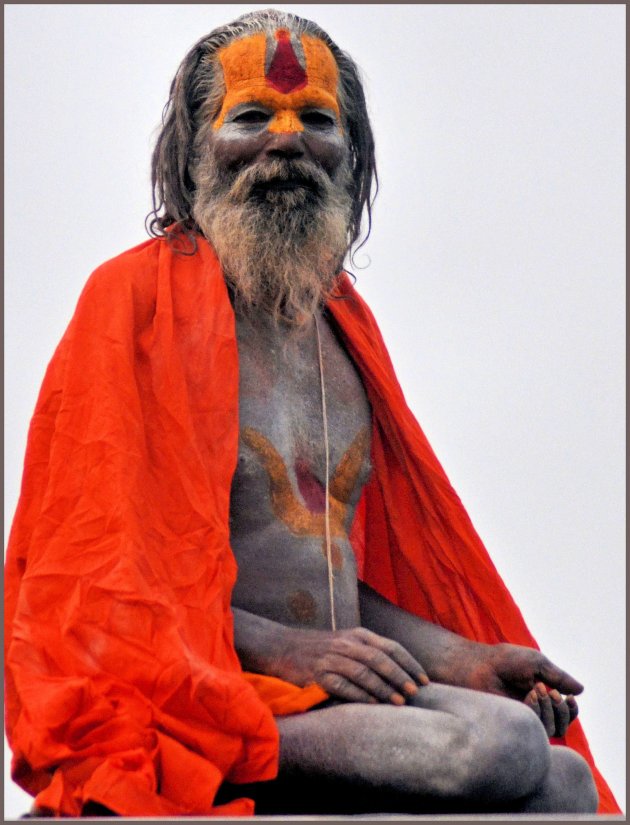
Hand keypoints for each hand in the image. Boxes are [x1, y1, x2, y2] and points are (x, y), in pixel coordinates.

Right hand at [275, 626, 428, 704]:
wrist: (281, 647)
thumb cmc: (320, 649)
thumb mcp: (347, 642)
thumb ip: (370, 651)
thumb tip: (401, 672)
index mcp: (358, 635)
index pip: (391, 647)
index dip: (410, 663)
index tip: (424, 680)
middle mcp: (347, 644)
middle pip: (380, 659)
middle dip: (401, 677)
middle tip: (415, 692)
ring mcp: (332, 659)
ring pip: (364, 673)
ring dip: (384, 689)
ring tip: (400, 703)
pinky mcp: (318, 675)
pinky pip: (343, 686)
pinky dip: (360, 696)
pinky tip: (372, 706)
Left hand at [453, 642, 581, 736]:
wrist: (481, 667)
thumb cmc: (505, 661)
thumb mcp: (537, 663)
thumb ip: (558, 677)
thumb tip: (581, 690)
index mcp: (542, 695)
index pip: (566, 712)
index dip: (572, 708)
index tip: (570, 697)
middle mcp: (535, 710)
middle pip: (564, 723)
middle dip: (563, 709)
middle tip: (550, 691)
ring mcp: (525, 720)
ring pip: (555, 729)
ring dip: (551, 709)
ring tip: (537, 689)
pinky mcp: (516, 727)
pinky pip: (539, 729)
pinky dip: (539, 711)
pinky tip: (529, 696)